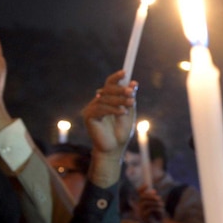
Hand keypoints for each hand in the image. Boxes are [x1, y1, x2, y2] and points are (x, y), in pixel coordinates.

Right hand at [81, 71, 136, 186]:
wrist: (114, 149)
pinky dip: (113, 109)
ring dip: (120, 100)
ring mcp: (92, 108)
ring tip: (131, 103)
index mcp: (107, 99)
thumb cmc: (121, 133)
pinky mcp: (88, 116)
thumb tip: (133, 82)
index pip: (109, 84)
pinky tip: (122, 112)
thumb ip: (130, 99)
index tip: (125, 72)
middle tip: (131, 91)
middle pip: (107, 89)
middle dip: (120, 89)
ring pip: (105, 99)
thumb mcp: (129, 113)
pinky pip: (101, 109)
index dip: (116, 77)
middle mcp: (98, 101)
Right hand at [136, 186, 165, 222]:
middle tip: (159, 198)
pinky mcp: (144, 218)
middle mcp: (138, 209)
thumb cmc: (156, 218)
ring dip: (156, 203)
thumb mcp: (156, 208)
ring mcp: (140, 213)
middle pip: (142, 198)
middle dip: (151, 196)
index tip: (147, 185)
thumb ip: (154, 200)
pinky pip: (150, 210)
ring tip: (162, 205)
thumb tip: (154, 191)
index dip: (141, 189)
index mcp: (141, 205)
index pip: (138, 195)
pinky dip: (157, 209)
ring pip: (146, 203)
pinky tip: (162, 211)